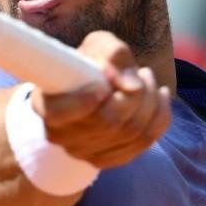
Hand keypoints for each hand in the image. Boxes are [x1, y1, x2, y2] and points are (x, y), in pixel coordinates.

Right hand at [30, 31, 171, 168]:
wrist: (90, 88)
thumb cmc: (90, 64)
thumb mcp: (97, 46)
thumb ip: (112, 54)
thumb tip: (131, 85)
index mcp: (46, 104)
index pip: (59, 114)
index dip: (82, 102)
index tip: (103, 87)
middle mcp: (61, 135)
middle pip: (108, 122)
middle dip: (135, 95)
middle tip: (142, 73)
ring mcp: (84, 153)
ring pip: (131, 133)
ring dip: (150, 101)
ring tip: (147, 78)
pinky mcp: (108, 159)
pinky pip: (144, 142)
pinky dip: (159, 116)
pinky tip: (159, 96)